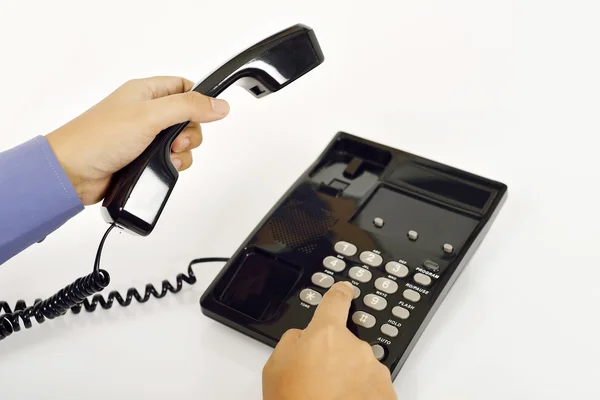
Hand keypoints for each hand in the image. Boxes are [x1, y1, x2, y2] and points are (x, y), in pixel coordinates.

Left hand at [45, 76, 229, 204]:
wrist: (73, 173)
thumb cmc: (98, 138)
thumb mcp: (150, 116)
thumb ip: (188, 108)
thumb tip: (220, 105)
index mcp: (145, 92)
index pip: (184, 87)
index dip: (199, 99)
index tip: (205, 114)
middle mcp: (146, 112)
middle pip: (188, 118)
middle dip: (190, 132)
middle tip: (176, 140)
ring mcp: (145, 137)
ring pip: (182, 142)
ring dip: (182, 152)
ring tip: (166, 156)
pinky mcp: (143, 158)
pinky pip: (171, 160)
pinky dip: (172, 165)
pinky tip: (161, 168)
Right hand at [262, 281, 397, 399]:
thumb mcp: (274, 369)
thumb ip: (291, 342)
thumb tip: (303, 337)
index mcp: (326, 334)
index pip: (336, 301)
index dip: (340, 293)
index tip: (344, 290)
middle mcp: (356, 347)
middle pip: (345, 342)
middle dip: (334, 357)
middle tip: (317, 382)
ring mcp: (374, 370)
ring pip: (359, 366)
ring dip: (348, 378)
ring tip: (329, 398)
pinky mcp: (387, 392)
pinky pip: (372, 387)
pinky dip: (361, 395)